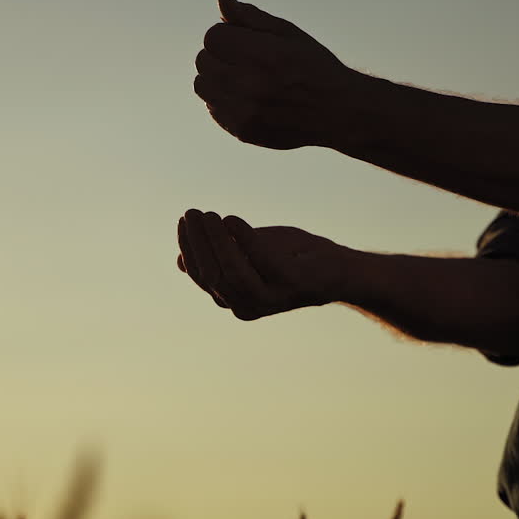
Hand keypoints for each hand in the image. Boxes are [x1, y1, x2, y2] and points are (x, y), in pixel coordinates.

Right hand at [176, 208, 353, 320]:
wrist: (340, 270)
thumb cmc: (292, 259)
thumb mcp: (249, 255)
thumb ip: (220, 256)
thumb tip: (178, 261)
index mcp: (234, 300)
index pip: (201, 275)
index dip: (189, 247)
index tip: (184, 219)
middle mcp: (248, 306)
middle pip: (212, 274)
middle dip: (198, 242)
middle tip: (192, 212)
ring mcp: (271, 298)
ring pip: (232, 272)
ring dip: (216, 241)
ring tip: (211, 215)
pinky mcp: (291, 284)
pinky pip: (261, 261)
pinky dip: (244, 239)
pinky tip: (232, 220)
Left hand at [193, 0, 364, 149]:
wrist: (338, 111)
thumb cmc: (313, 66)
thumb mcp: (287, 33)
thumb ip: (251, 17)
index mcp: (261, 54)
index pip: (212, 37)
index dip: (228, 35)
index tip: (247, 42)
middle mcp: (248, 84)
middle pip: (203, 60)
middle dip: (221, 55)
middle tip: (247, 60)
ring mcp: (243, 111)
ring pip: (202, 86)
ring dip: (217, 78)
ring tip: (244, 78)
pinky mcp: (242, 131)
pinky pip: (213, 109)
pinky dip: (224, 101)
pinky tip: (248, 98)